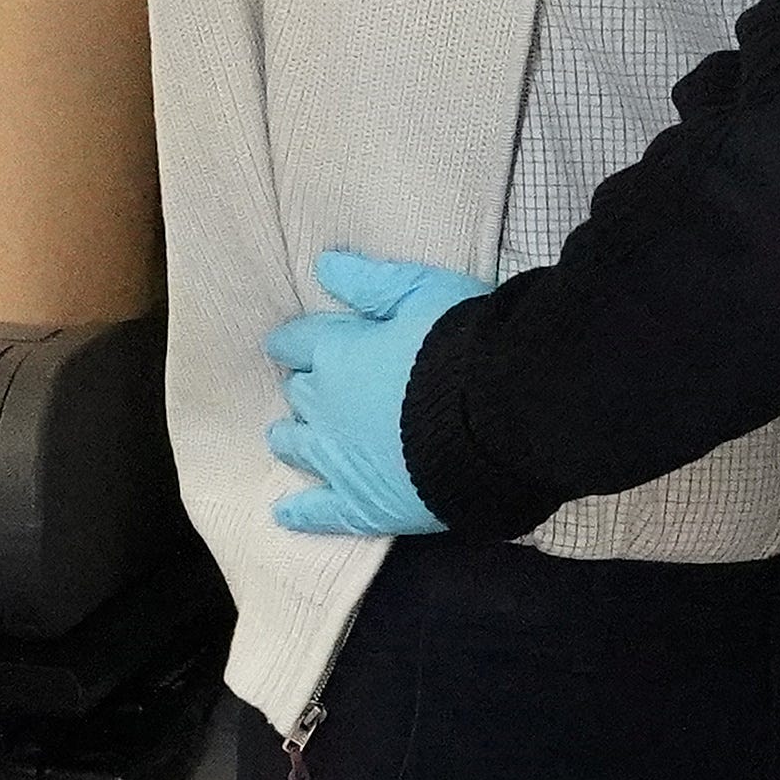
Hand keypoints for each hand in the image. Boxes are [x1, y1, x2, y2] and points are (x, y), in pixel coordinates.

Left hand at [265, 250, 491, 537]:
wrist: (496, 415)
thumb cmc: (461, 344)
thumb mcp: (421, 292)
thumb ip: (371, 282)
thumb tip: (323, 266)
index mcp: (337, 354)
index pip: (299, 343)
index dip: (296, 341)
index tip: (290, 344)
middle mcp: (326, 407)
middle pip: (301, 395)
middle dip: (302, 389)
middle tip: (306, 389)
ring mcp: (341, 460)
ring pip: (300, 447)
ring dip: (291, 438)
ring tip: (285, 438)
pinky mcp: (364, 503)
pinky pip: (320, 512)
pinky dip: (300, 512)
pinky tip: (283, 514)